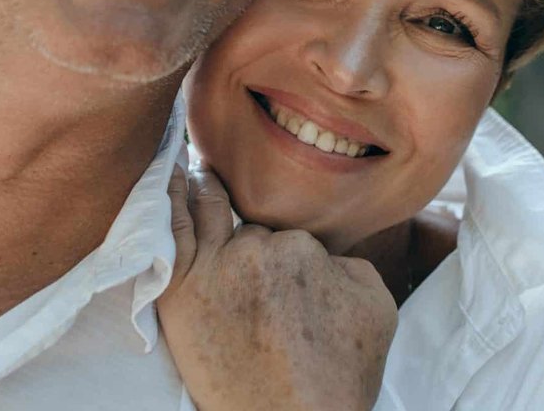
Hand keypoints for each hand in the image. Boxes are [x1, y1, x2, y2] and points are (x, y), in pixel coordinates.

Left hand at [159, 167, 397, 410]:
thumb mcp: (376, 305)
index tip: (290, 286)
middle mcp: (256, 250)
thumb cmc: (340, 375)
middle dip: (252, 243)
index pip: (288, 238)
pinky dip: (170, 199)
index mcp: (304, 248)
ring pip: (208, 215)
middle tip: (253, 270)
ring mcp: (214, 269)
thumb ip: (350, 265)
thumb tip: (326, 258)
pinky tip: (167, 174)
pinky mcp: (179, 295)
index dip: (290, 261)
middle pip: (249, 229)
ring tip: (198, 169)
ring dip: (203, 189)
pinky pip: (171, 232)